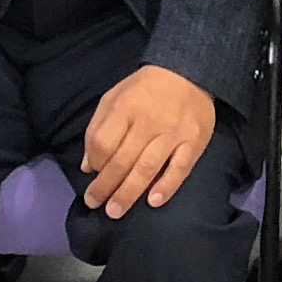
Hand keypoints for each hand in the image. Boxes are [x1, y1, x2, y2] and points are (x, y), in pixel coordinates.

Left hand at [79, 61, 218, 217]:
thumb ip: (97, 128)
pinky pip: (179, 169)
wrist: (188, 71)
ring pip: (147, 168)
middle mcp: (148, 122)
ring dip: (129, 193)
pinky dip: (167, 187)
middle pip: (122, 160)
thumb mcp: (114, 97)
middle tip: (95, 204)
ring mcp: (173, 133)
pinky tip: (153, 201)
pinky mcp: (194, 142)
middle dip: (105, 186)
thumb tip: (87, 165)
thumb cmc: (144, 89)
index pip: (103, 143)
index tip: (92, 173)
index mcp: (125, 107)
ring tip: (115, 211)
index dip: (94, 162)